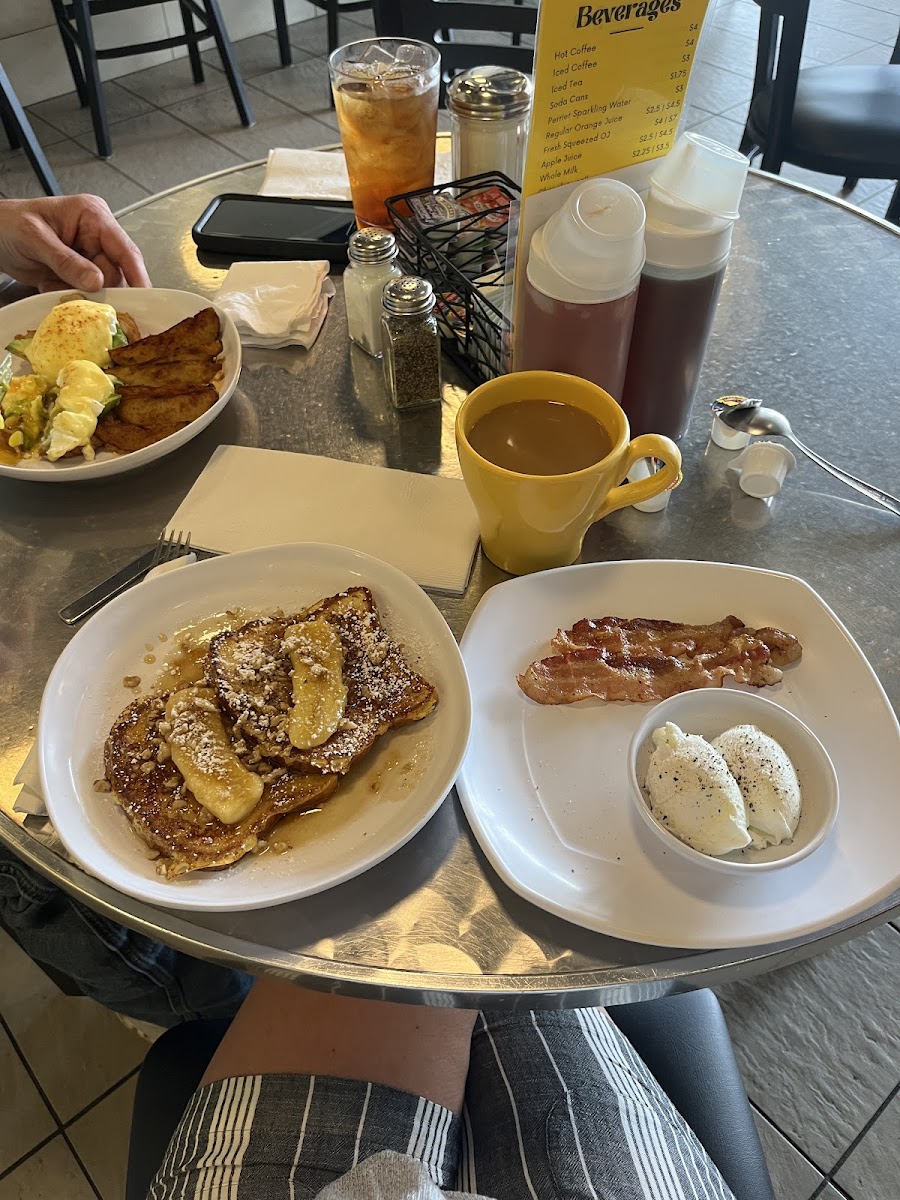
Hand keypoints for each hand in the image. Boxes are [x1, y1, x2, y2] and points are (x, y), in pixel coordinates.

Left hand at [0, 195, 150, 291]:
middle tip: (81, 294)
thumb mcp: (35, 238)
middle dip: (100, 289)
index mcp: (93, 217)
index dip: (137, 274)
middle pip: (116, 273)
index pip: (124, 248)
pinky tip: (49, 283)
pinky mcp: (78, 274)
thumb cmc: (8, 224)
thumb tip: (97, 281)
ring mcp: (88, 257)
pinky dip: (68, 295)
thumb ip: (66, 261)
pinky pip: (85, 294)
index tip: (145, 297)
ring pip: (102, 288)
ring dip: (80, 293)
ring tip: (54, 282)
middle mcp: (96, 237)